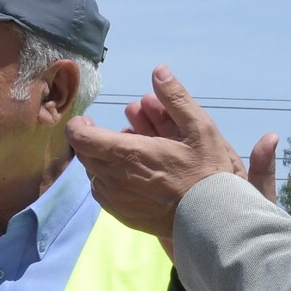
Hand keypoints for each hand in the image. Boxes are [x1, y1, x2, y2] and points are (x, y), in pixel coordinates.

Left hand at [68, 67, 271, 248]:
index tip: (89, 120)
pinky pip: (103, 194)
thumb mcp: (199, 128)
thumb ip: (176, 98)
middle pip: (83, 155)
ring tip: (123, 152)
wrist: (213, 220)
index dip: (78, 126)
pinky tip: (128, 175)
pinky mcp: (122, 215)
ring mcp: (116, 200)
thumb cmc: (207, 172)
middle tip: (105, 132)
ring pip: (93, 175)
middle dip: (91, 140)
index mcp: (127, 154)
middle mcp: (114, 178)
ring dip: (101, 160)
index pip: (80, 137)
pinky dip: (108, 180)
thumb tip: (159, 70)